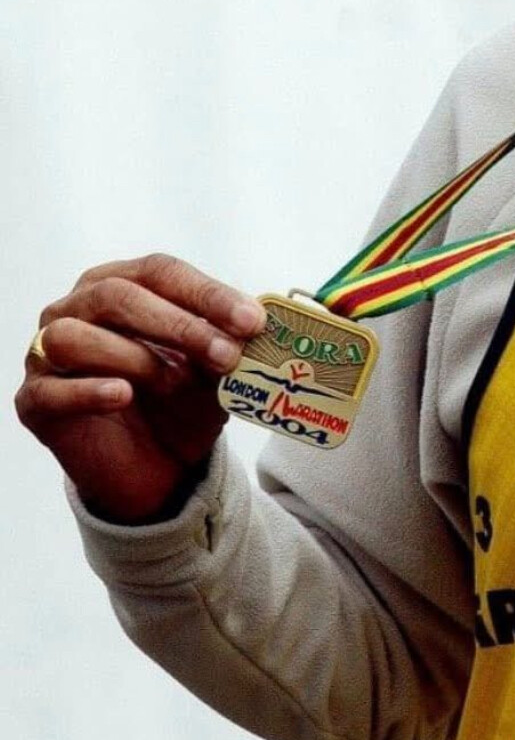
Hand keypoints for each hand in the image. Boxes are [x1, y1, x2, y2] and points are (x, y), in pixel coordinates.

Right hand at [14, 254, 265, 523]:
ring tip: (175, 383)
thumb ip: (224, 344)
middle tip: (227, 354)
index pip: (160, 271)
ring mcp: (47, 354)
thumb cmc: (180, 403)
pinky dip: (90, 390)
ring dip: (135, 356)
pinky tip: (123, 395)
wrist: (155, 467)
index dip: (206, 293)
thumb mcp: (212, 373)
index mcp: (120, 285)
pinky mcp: (35, 401)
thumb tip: (253, 325)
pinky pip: (51, 390)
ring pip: (74, 335)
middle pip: (117, 295)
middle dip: (180, 324)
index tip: (252, 320)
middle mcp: (76, 309)